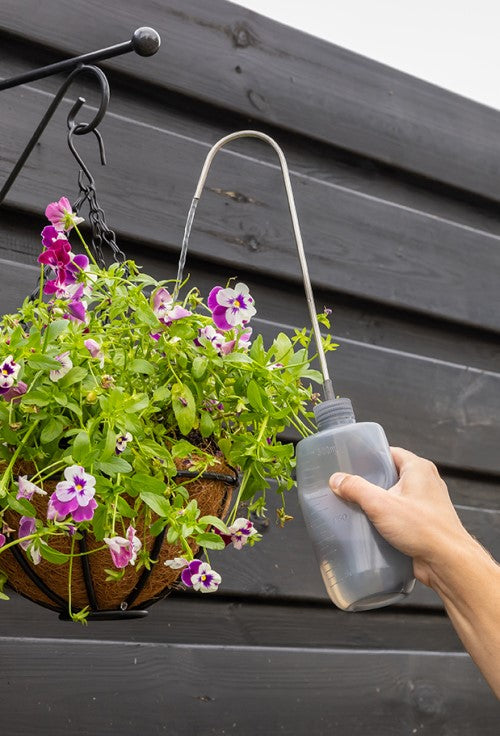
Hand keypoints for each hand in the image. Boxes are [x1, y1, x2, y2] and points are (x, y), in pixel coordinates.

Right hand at [328, 446, 469, 586]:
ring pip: (394, 497)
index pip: (389, 453)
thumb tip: (337, 479)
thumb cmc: (424, 529)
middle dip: (369, 483)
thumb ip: (356, 488)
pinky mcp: (424, 522)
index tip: (351, 463)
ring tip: (355, 508)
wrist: (447, 562)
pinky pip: (400, 515)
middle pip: (390, 475)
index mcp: (418, 468)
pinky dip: (386, 519)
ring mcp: (425, 503)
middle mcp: (425, 482)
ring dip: (377, 503)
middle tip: (348, 488)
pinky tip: (369, 527)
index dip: (370, 457)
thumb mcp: (381, 504)